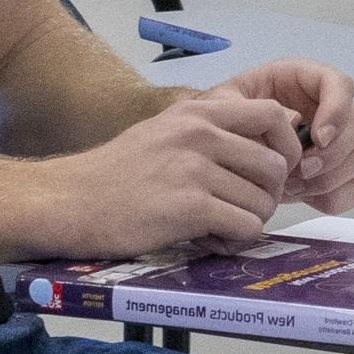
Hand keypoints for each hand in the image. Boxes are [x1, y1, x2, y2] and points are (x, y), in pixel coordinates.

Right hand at [34, 92, 299, 257]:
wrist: (68, 200)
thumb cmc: (114, 174)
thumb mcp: (163, 133)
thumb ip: (208, 134)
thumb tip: (262, 152)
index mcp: (197, 112)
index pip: (272, 114)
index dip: (285, 146)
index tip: (272, 171)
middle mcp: (200, 133)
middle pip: (275, 165)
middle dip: (269, 195)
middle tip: (244, 210)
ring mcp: (194, 168)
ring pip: (262, 202)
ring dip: (249, 222)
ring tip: (219, 228)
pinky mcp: (189, 207)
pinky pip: (245, 227)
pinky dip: (235, 241)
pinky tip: (210, 241)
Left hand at [201, 57, 353, 214]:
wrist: (218, 152)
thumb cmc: (222, 119)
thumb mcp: (223, 103)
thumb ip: (252, 107)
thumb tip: (292, 121)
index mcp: (303, 81)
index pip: (341, 85)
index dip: (337, 110)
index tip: (319, 137)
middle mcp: (326, 109)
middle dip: (333, 152)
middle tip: (302, 170)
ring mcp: (335, 143)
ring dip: (332, 175)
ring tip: (294, 184)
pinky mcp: (334, 174)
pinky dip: (336, 196)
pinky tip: (306, 195)